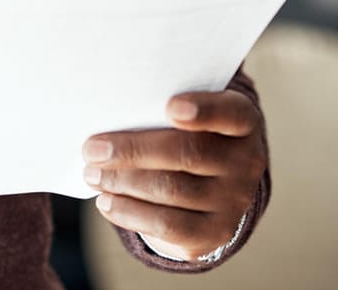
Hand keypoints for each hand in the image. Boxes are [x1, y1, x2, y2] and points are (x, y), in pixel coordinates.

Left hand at [82, 89, 266, 261]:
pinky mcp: (216, 231)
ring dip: (123, 182)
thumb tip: (106, 113)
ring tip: (92, 174)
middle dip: (132, 151)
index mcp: (242, 120)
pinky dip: (130, 213)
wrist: (213, 182)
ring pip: (172, 190)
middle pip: (187, 153)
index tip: (170, 106)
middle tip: (92, 150)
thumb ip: (159, 107)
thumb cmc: (186, 133)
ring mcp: (234, 200)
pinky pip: (168, 225)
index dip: (204, 110)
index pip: (230, 112)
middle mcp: (246, 161)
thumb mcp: (185, 113)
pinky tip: (106, 202)